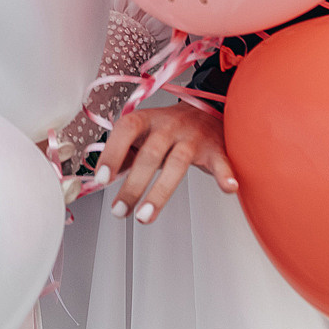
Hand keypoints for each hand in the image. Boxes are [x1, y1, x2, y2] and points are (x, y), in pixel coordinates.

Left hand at [92, 104, 236, 224]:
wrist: (207, 112)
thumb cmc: (169, 129)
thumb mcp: (143, 134)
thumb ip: (123, 153)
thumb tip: (100, 178)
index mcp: (148, 119)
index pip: (126, 129)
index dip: (113, 152)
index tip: (102, 178)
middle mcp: (170, 125)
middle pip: (151, 154)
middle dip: (133, 185)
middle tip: (119, 210)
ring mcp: (193, 137)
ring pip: (177, 163)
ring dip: (160, 193)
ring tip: (144, 216)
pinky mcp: (215, 148)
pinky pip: (221, 161)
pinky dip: (224, 174)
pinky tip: (227, 188)